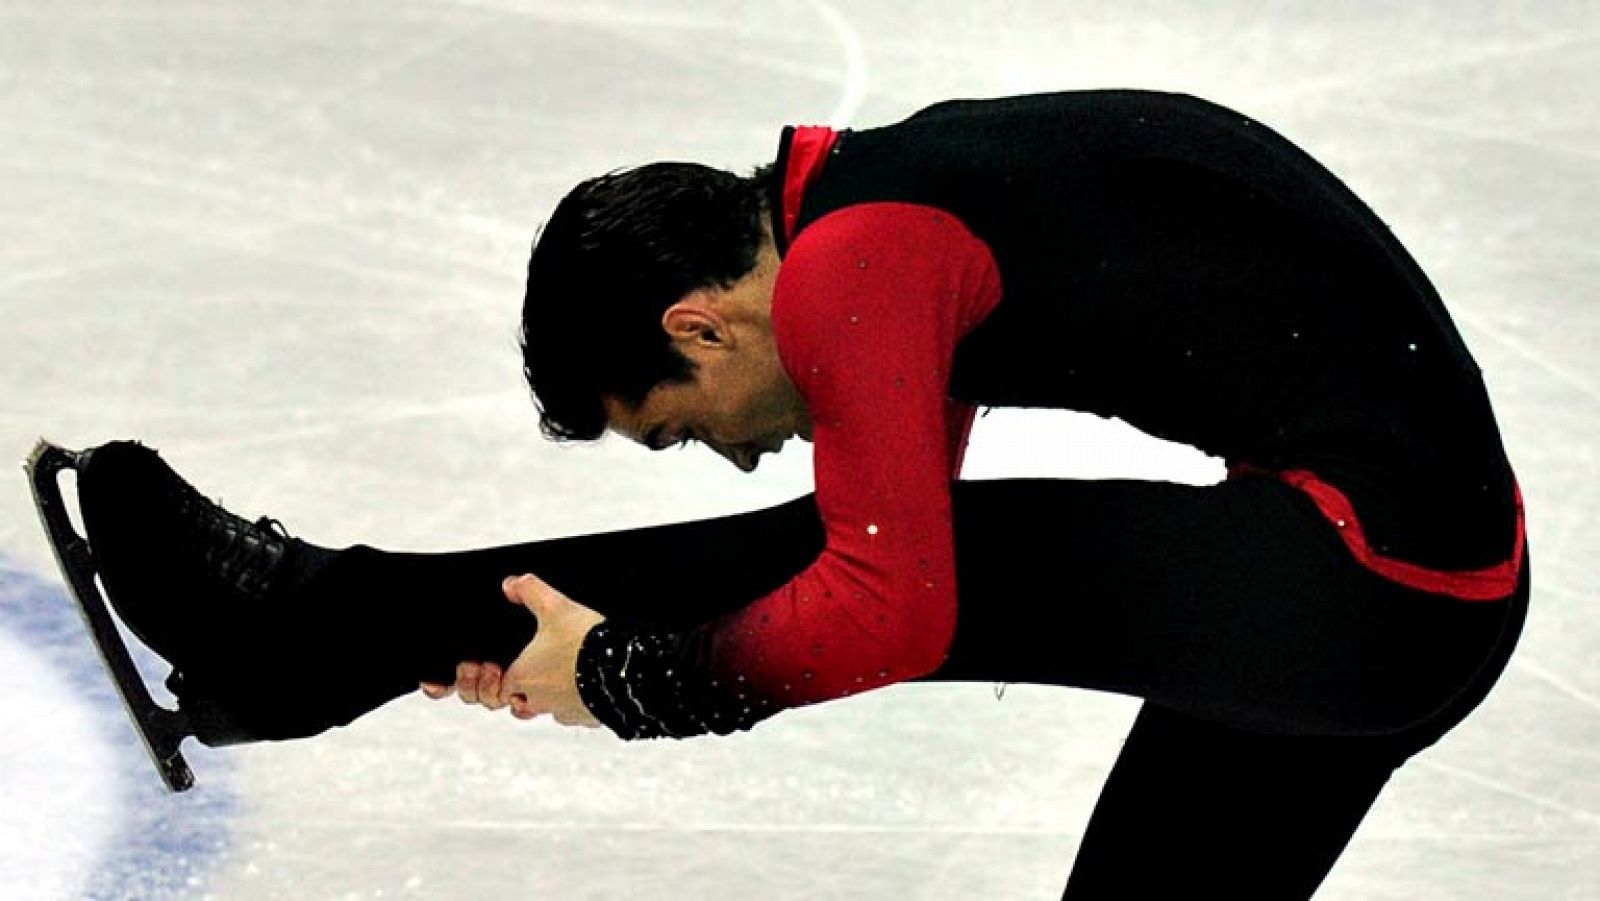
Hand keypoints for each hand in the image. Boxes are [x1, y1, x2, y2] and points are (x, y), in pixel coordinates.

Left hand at [420, 574, 604, 727]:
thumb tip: (511, 585)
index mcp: (523, 676)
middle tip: (538, 670)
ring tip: (565, 674)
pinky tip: (588, 683)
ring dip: (551, 696)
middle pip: (519, 705)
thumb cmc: (586, 643)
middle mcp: (539, 699)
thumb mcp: (555, 606)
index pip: (497, 688)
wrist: (623, 669)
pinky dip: (579, 701)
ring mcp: (564, 711)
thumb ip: (530, 590)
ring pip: (548, 711)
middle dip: (523, 691)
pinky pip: (576, 714)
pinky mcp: (587, 717)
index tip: (510, 666)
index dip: (500, 677)